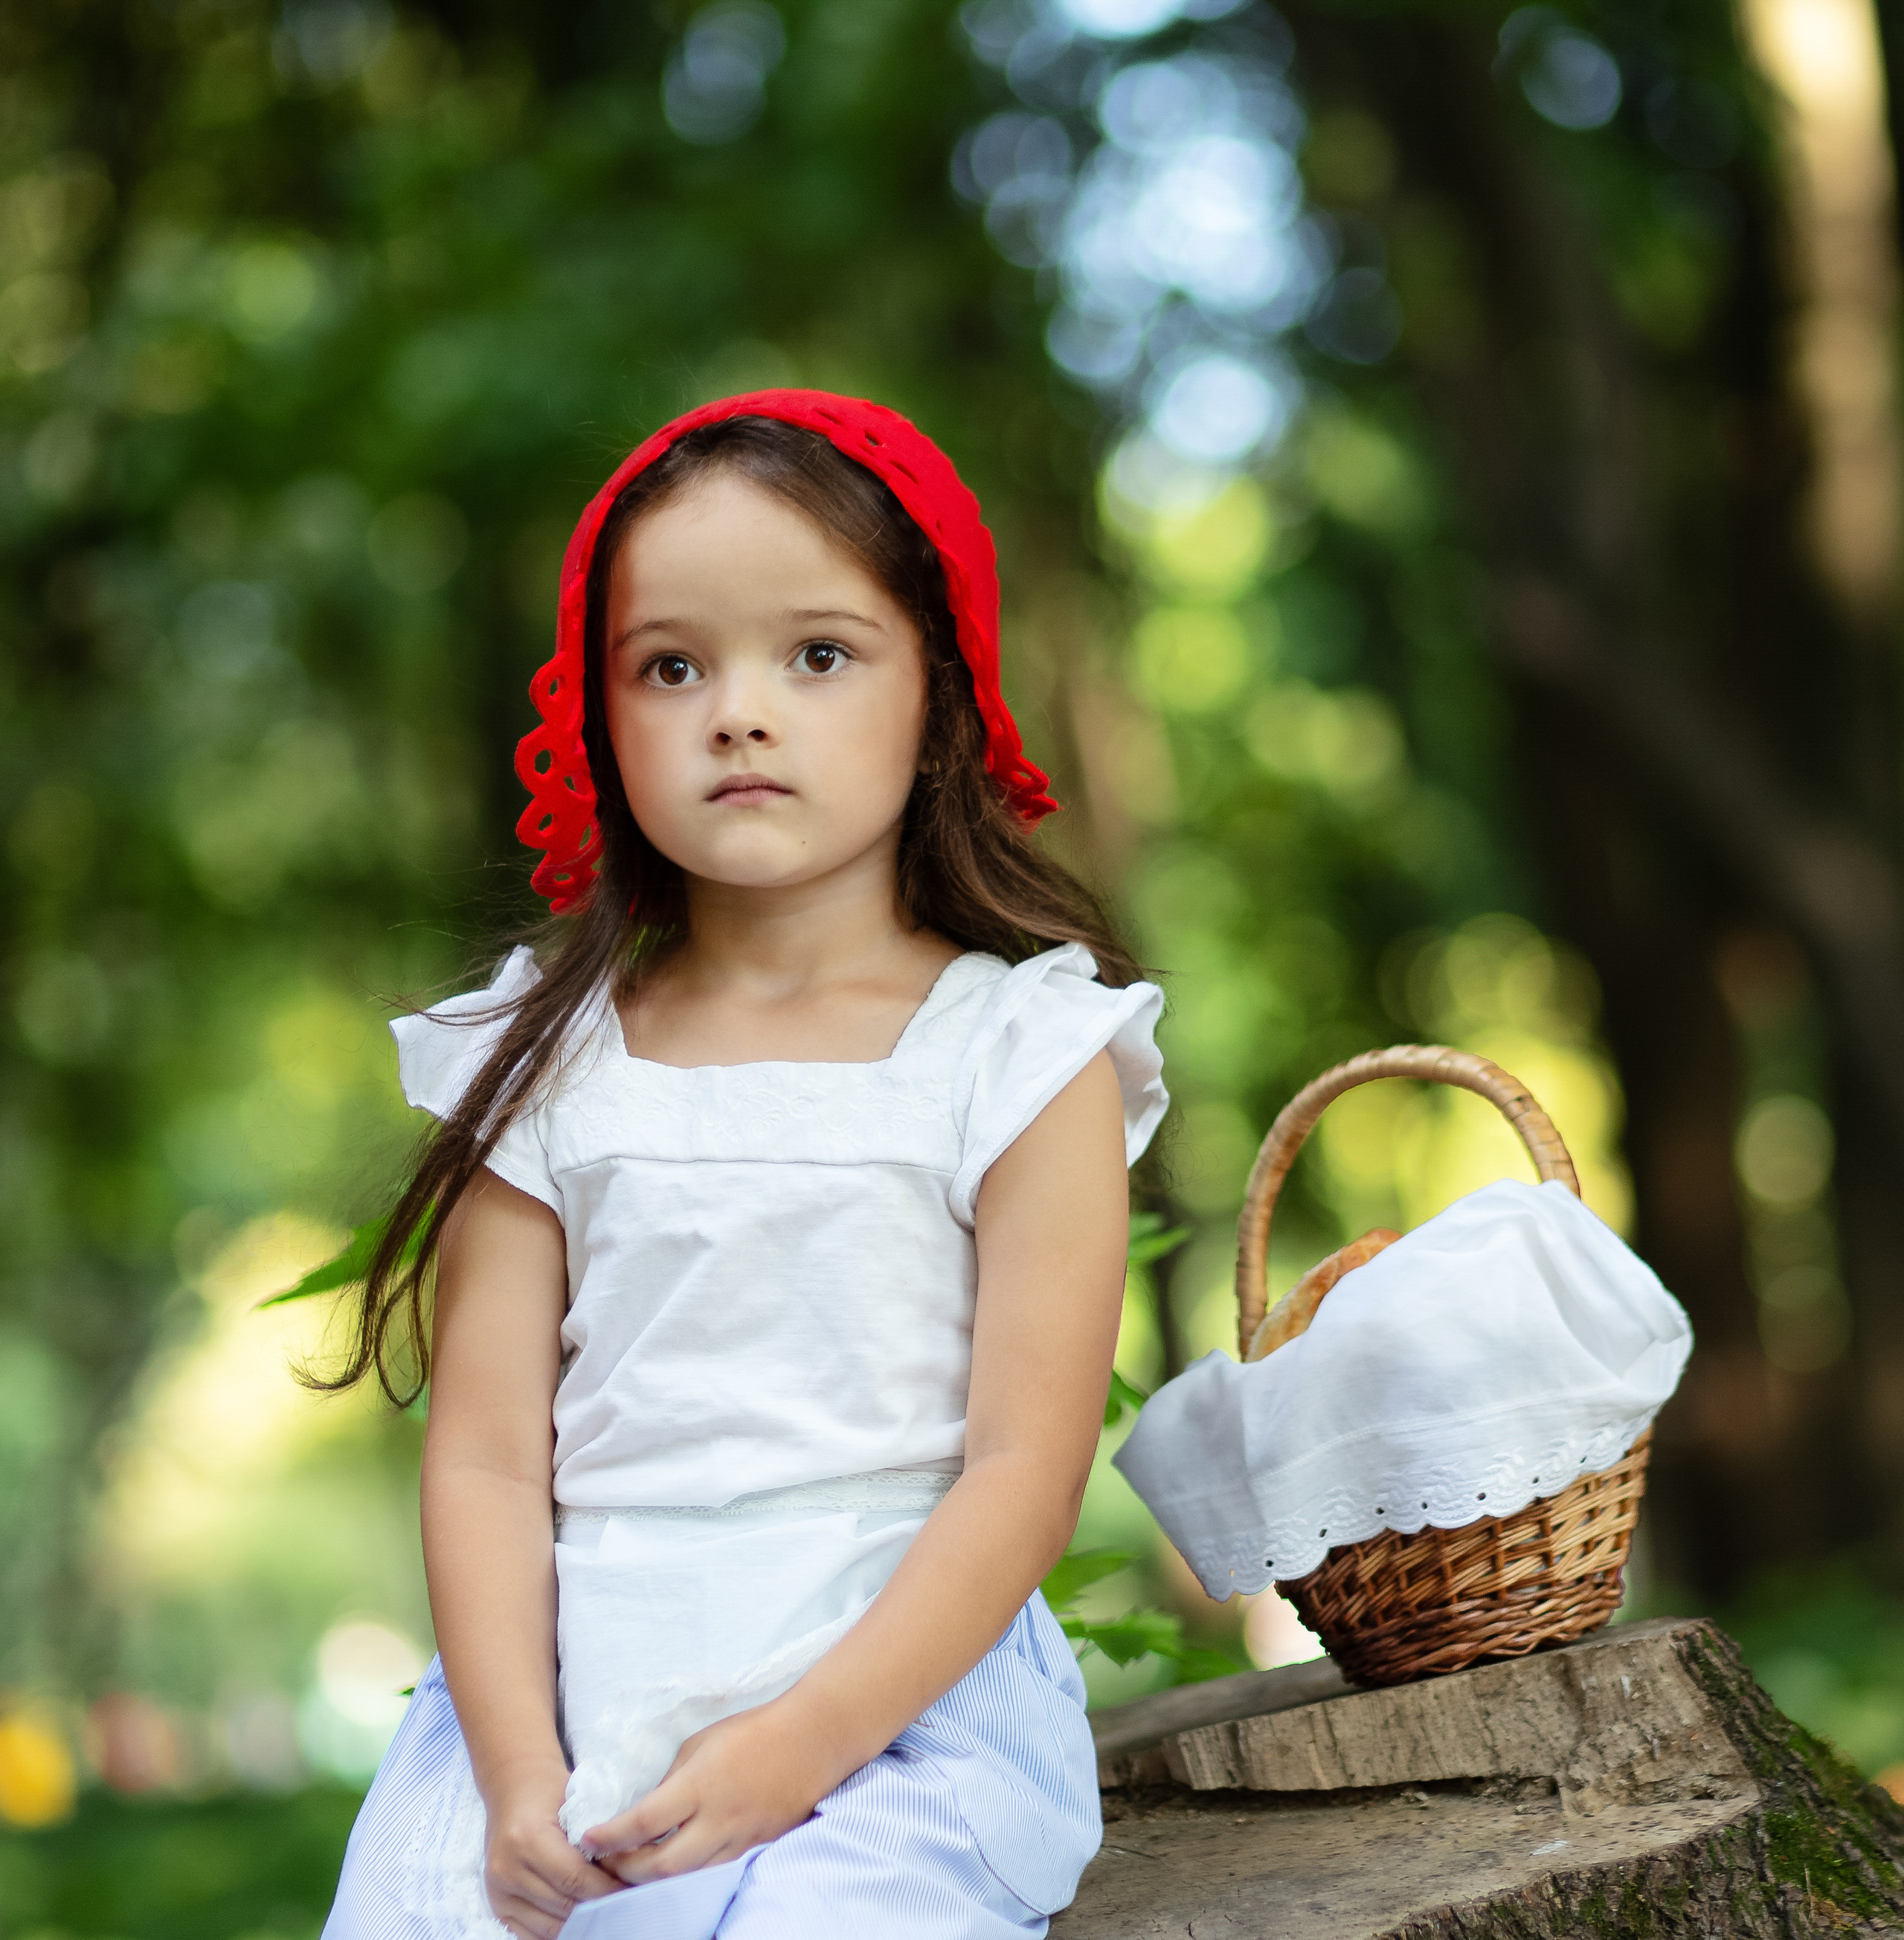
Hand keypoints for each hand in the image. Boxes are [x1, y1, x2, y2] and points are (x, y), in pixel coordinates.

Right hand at [482, 1757, 622, 1938]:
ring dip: (581, 1924)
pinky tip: (581, 1922)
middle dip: (598, 1908)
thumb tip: (629, 1869)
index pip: (575, 1878)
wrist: (512, 1788)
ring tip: (606, 1913)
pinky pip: (531, 1935)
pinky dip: (559, 1931)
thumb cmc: (550, 1792)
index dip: (607, 1889)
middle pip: (563, 1906)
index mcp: (528, 1838)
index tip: (632, 1890)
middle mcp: (507, 1868)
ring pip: (549, 1926)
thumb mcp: (576, 1802)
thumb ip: (597, 1837)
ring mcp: (498, 1891)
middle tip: (626, 1905)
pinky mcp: (497, 1906)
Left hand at [580, 1699, 835, 1884]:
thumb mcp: (701, 1745)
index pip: (644, 1822)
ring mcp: (739, 1840)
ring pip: (687, 1880)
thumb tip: (645, 1812)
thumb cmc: (752, 1731)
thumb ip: (673, 1781)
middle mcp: (718, 1820)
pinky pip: (713, 1874)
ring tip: (632, 1873)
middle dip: (625, 1871)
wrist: (811, 1740)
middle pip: (661, 1867)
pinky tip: (673, 1872)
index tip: (586, 1839)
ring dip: (654, 1881)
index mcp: (700, 1785)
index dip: (610, 1837)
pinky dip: (688, 1877)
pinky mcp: (755, 1850)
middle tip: (605, 1863)